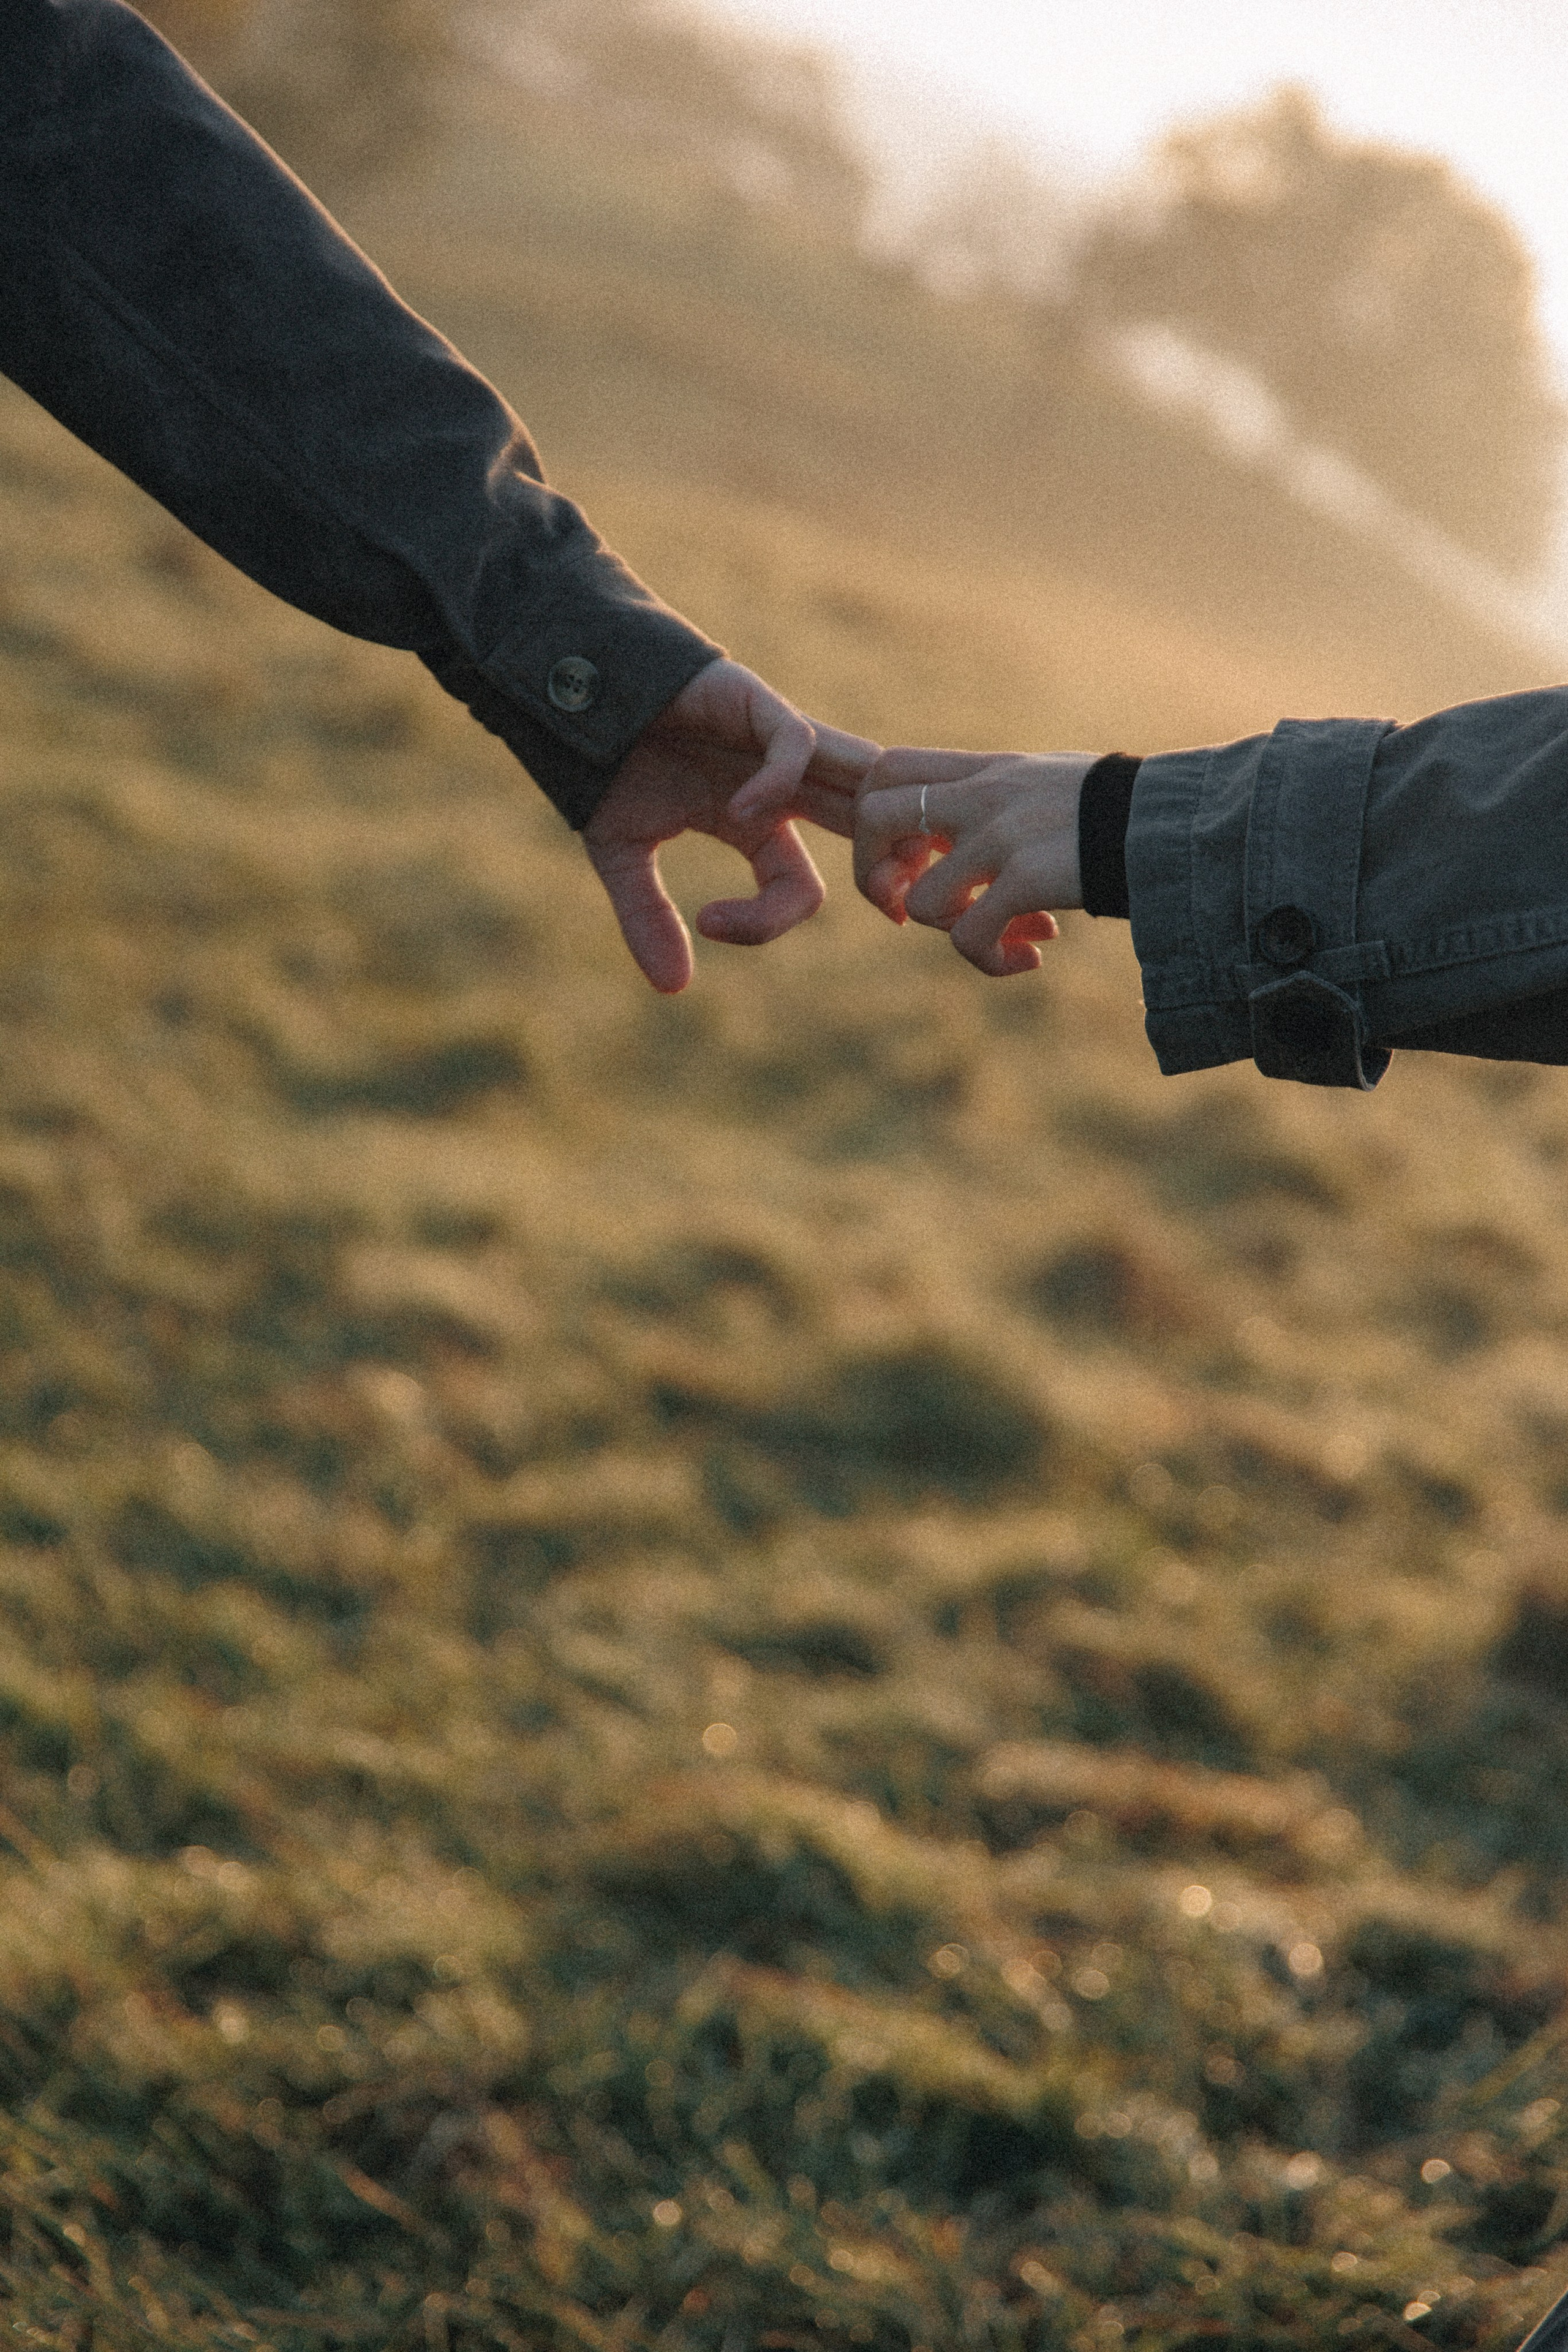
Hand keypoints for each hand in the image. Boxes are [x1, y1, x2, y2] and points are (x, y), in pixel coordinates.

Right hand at [584, 657, 878, 991]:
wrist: (569, 695)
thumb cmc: (600, 766)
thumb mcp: (621, 856)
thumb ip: (647, 917)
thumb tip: (672, 988)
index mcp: (756, 823)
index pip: (800, 887)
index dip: (768, 919)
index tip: (708, 924)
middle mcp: (778, 785)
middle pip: (860, 829)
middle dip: (887, 870)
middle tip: (899, 911)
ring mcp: (772, 742)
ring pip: (855, 779)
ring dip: (873, 822)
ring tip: (873, 866)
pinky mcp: (755, 704)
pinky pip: (795, 744)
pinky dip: (779, 778)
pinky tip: (740, 809)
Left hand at [853, 748, 1094, 975]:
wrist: (1178, 822)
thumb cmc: (1118, 812)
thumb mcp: (1046, 784)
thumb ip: (995, 799)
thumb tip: (956, 844)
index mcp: (985, 770)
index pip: (888, 767)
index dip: (874, 821)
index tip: (908, 858)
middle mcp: (983, 795)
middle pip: (873, 814)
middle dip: (874, 875)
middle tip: (905, 909)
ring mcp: (1002, 836)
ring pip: (922, 899)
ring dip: (952, 933)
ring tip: (1002, 938)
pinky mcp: (1028, 879)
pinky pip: (970, 939)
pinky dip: (989, 961)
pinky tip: (1029, 961)